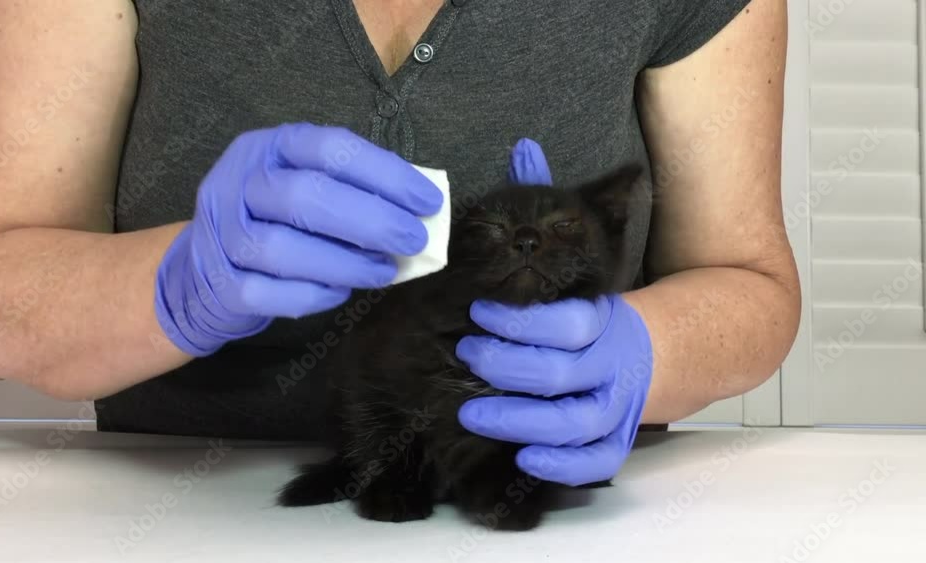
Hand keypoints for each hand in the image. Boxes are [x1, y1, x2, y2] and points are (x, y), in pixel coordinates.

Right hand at [154, 123, 443, 355]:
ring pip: (282, 248)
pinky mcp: (219, 283)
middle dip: (370, 220)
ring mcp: (222, 233)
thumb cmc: (274, 222)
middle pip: (304, 196)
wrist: (200, 271)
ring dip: (345, 263)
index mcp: (267, 148)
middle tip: (413, 240)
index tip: (427, 201)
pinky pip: (268, 293)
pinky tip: (341, 293)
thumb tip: (417, 210)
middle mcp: (238, 183)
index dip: (384, 173)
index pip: (329, 148)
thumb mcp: (302, 186)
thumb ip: (351, 190)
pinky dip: (312, 295)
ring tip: (384, 272)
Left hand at [454, 138, 653, 485]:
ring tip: (471, 411)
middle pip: (561, 374)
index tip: (479, 311)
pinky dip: (562, 466)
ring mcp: (618, 408)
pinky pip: (594, 463)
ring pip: (573, 424)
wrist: (671, 351)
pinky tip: (523, 459)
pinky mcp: (615, 439)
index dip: (521, 321)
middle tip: (466, 353)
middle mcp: (614, 366)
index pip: (567, 323)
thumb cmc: (601, 307)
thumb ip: (555, 208)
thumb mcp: (585, 257)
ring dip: (520, 422)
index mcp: (605, 320)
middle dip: (508, 367)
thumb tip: (522, 147)